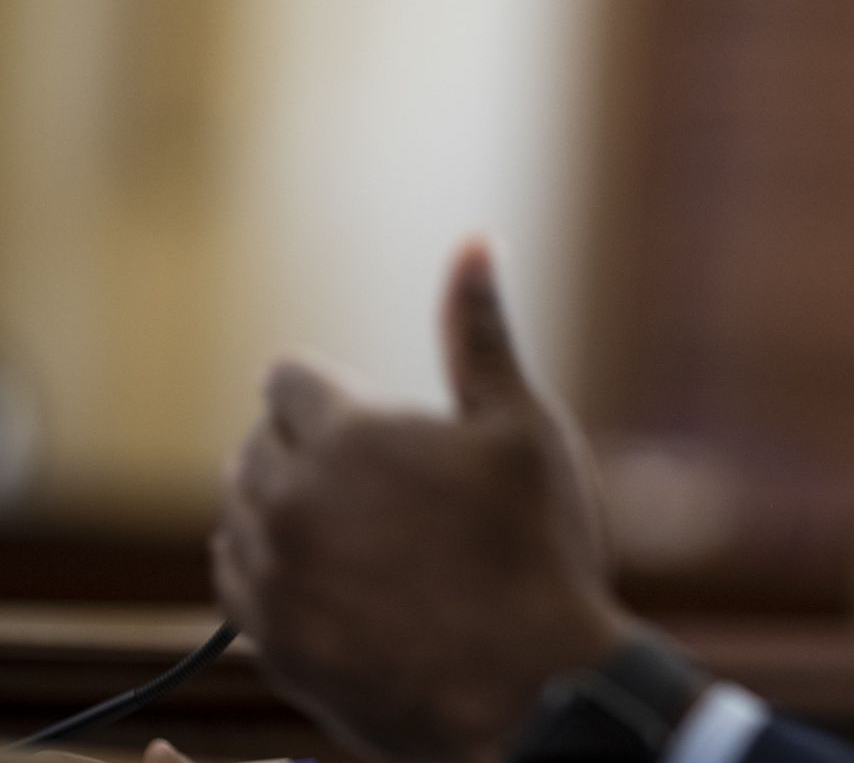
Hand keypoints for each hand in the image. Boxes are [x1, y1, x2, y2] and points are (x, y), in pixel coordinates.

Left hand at [213, 241, 634, 761]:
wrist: (527, 691)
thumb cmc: (537, 551)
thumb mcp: (522, 427)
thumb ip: (480, 332)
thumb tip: (472, 242)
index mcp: (348, 434)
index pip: (289, 379)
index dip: (334, 393)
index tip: (375, 420)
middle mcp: (289, 498)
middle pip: (259, 442)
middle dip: (307, 447)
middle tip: (380, 482)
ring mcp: (271, 574)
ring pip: (240, 511)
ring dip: (284, 507)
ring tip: (362, 532)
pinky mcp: (268, 639)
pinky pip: (237, 580)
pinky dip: (271, 568)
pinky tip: (334, 578)